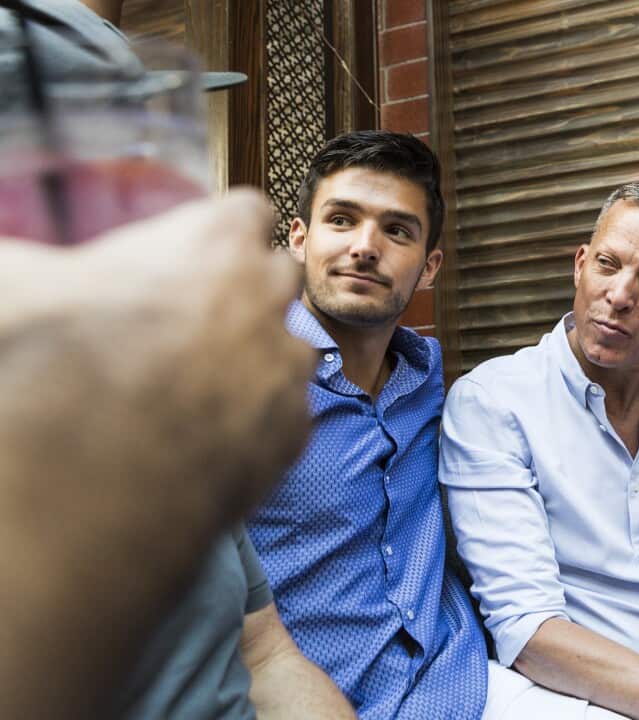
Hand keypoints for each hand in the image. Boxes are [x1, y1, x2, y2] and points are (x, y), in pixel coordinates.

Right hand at [0, 190, 314, 544]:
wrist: (87, 473)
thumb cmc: (51, 356)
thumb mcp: (16, 285)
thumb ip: (31, 264)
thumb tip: (16, 265)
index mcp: (216, 240)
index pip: (247, 211)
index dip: (223, 231)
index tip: (202, 251)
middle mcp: (268, 295)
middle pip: (280, 275)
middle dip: (249, 289)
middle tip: (198, 316)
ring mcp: (287, 365)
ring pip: (292, 348)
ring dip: (258, 358)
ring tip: (200, 384)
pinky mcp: (293, 430)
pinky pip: (287, 415)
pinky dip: (257, 423)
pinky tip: (210, 435)